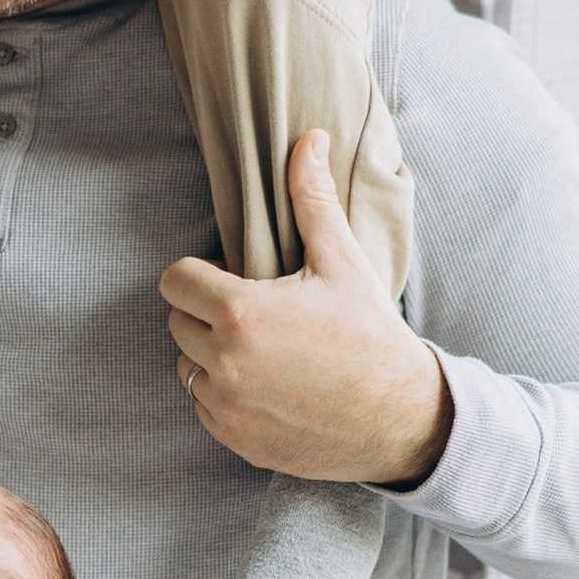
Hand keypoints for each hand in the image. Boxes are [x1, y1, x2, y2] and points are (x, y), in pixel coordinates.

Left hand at [162, 129, 451, 483]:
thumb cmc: (372, 334)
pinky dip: (224, 396)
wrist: (402, 418)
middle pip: (176, 323)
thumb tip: (309, 139)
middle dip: (204, 313)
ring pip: (186, 367)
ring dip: (210, 356)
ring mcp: (227, 407)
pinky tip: (267, 385)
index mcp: (241, 312)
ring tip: (261, 349)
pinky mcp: (235, 440)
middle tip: (253, 312)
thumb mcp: (343, 262)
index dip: (199, 274)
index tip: (230, 276)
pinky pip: (204, 408)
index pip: (175, 281)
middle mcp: (224, 363)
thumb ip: (312, 199)